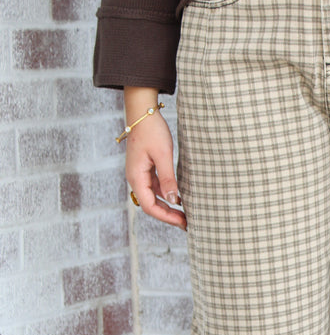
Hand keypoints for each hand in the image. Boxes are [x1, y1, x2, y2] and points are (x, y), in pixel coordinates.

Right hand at [123, 88, 186, 229]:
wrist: (143, 112)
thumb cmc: (152, 130)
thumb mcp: (163, 155)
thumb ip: (168, 178)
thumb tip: (173, 200)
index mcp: (136, 177)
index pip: (149, 206)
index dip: (165, 216)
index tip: (182, 222)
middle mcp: (136, 178)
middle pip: (151, 205)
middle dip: (168, 215)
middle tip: (187, 223)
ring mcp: (140, 174)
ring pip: (154, 197)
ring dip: (168, 206)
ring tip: (186, 213)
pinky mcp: (146, 168)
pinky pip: (156, 187)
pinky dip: (167, 194)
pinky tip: (180, 197)